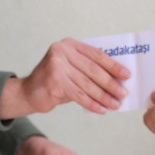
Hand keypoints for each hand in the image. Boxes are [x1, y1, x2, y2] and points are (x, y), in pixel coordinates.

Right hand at [0, 39, 130, 117]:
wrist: (28, 93)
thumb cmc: (55, 81)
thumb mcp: (72, 69)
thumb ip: (89, 69)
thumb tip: (117, 78)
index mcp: (69, 45)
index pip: (96, 54)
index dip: (113, 65)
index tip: (127, 74)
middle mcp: (61, 52)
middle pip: (93, 70)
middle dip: (111, 83)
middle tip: (123, 93)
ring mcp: (56, 66)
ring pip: (87, 84)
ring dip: (104, 96)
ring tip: (115, 104)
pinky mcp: (54, 82)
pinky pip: (79, 95)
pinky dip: (92, 104)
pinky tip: (102, 110)